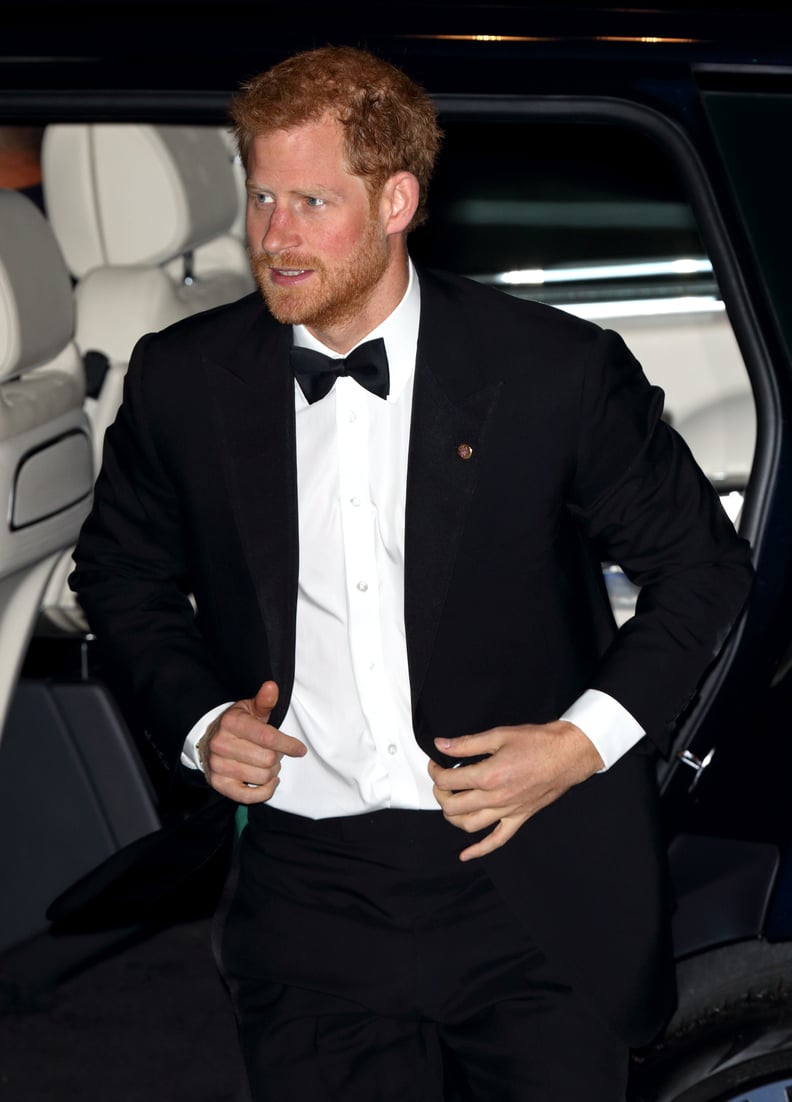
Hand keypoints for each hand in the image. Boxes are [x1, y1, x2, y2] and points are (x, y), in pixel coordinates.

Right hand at [198, 681, 306, 803]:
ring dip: (272, 773)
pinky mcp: (219, 784)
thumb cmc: (235, 724)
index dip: (288, 745)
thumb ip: (264, 701)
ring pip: (262, 777)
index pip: (267, 737)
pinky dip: (265, 791)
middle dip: (278, 757)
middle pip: (267, 760)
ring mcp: (218, 766)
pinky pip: (249, 796)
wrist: (207, 740)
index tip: (300, 749)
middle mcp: (221, 745)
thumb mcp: (249, 709)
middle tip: (275, 753)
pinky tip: (268, 782)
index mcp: (231, 723)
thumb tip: (272, 686)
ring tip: (268, 764)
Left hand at [427, 720, 603, 860]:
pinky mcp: (519, 818)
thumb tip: (442, 744)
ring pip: (469, 825)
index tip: (436, 764)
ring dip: (453, 817)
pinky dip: (479, 850)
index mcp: (489, 776)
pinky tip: (465, 854)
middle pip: (454, 805)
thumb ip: (467, 743)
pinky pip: (497, 840)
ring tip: (449, 803)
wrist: (568, 754)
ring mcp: (508, 811)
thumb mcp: (499, 735)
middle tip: (440, 782)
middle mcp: (496, 798)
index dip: (436, 771)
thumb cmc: (538, 742)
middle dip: (440, 794)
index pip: (449, 781)